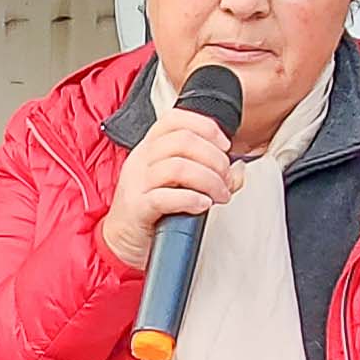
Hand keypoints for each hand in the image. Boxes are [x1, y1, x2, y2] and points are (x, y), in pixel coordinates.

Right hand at [100, 105, 242, 270]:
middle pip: (182, 140)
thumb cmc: (151, 210)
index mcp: (150, 147)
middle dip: (214, 158)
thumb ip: (211, 174)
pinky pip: (165, 197)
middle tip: (226, 178)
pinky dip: (191, 199)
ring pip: (177, 167)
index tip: (225, 146)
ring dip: (208, 180)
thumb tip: (238, 170)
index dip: (206, 126)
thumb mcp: (180, 185)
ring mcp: (137, 183)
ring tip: (219, 195)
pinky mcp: (137, 207)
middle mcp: (142, 159)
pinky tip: (203, 204)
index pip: (176, 118)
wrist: (121, 241)